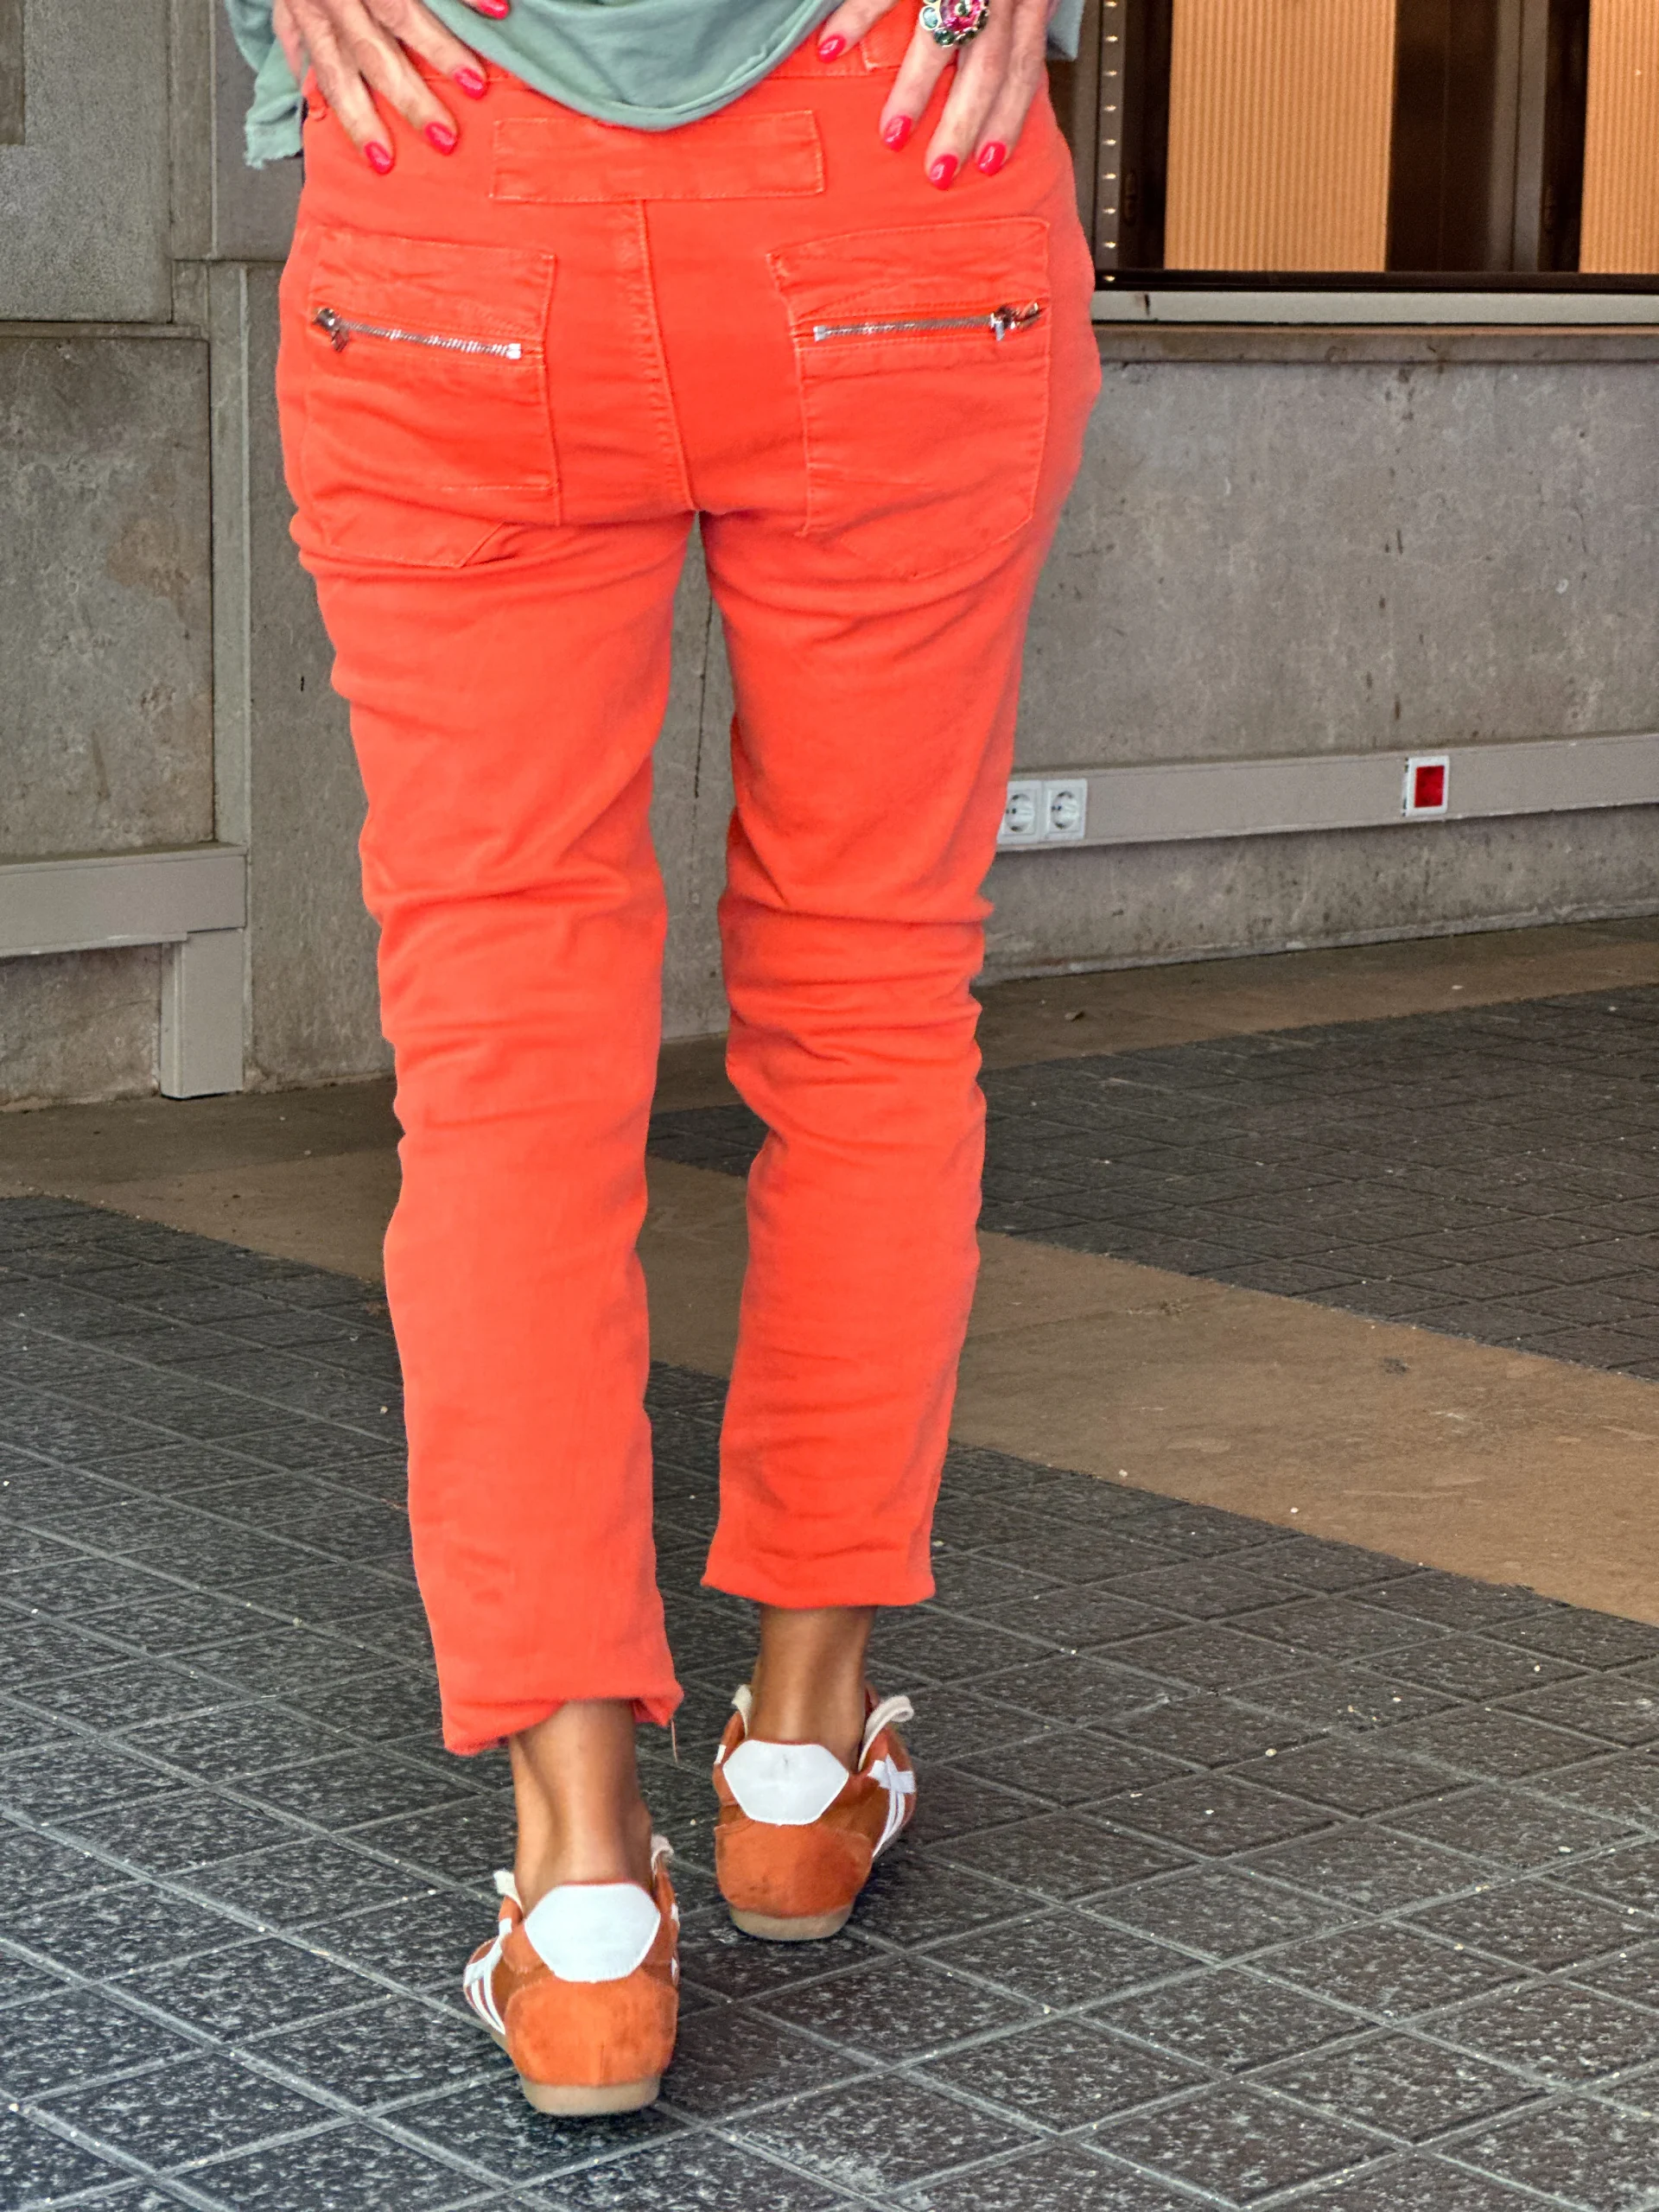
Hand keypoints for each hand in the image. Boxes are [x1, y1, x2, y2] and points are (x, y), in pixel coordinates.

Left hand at [273, 0, 510, 170]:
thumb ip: (297, 36)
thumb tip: (305, 85)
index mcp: (311, 12)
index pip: (333, 75)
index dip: (356, 120)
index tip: (384, 160)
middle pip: (369, 52)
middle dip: (408, 98)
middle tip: (444, 135)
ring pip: (398, 11)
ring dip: (440, 50)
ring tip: (474, 83)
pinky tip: (497, 9)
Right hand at [811, 0, 1050, 184]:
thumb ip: (1021, 11)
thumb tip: (1007, 65)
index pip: (1022, 66)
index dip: (1009, 119)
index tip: (990, 164)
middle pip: (988, 64)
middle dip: (964, 124)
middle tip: (939, 173)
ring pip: (944, 33)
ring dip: (917, 90)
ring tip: (893, 135)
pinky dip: (858, 15)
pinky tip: (835, 48)